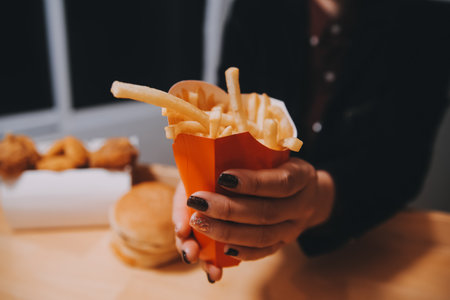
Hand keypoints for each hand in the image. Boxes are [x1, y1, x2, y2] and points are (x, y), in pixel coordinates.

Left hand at [172, 157, 334, 282]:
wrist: (309, 193)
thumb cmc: (280, 167)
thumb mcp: (277, 154)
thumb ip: (251, 154)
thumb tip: (210, 155)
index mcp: (302, 177)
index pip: (280, 182)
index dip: (253, 183)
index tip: (222, 177)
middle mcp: (301, 206)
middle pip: (266, 213)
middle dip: (228, 209)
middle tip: (197, 202)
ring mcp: (293, 228)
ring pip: (262, 236)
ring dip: (227, 232)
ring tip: (199, 223)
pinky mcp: (283, 243)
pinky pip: (263, 252)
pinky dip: (241, 252)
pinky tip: (219, 248)